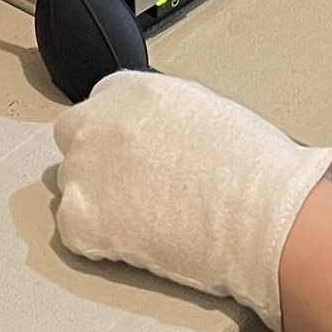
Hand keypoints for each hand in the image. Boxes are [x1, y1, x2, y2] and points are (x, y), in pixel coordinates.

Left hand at [52, 69, 331, 331]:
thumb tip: (157, 134)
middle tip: (134, 188)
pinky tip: (138, 242)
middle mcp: (97, 122)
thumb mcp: (202, 110)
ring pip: (72, 185)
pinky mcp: (81, 221)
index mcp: (128, 89)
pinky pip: (74, 232)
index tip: (135, 154)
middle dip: (98, 160)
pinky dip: (99, 241)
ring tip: (145, 221)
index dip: (119, 134)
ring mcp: (83, 171)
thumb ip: (162, 116)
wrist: (259, 213)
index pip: (101, 105)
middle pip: (75, 139)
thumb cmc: (251, 166)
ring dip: (97, 200)